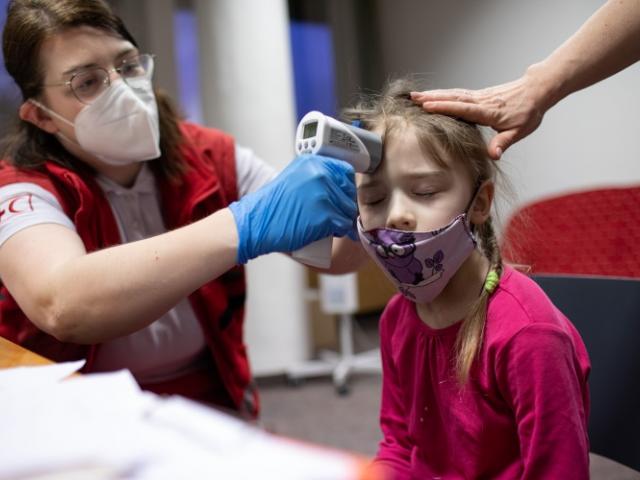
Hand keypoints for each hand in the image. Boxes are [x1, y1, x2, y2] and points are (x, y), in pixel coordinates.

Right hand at [228, 154, 356, 263]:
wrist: (255, 222)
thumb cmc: (272, 206)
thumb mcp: (293, 178)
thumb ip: (313, 176)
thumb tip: (339, 188)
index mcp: (313, 162)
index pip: (346, 171)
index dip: (347, 188)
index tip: (343, 198)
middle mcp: (320, 174)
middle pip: (349, 194)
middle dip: (346, 207)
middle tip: (337, 217)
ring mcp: (323, 195)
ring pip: (348, 211)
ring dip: (344, 221)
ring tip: (332, 226)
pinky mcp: (324, 216)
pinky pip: (343, 225)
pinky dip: (340, 231)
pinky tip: (333, 232)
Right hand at [410, 74, 547, 159]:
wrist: (537, 90)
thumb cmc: (528, 112)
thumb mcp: (519, 131)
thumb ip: (503, 143)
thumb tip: (493, 156)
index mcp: (489, 111)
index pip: (463, 109)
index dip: (445, 107)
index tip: (427, 106)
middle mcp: (481, 101)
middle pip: (453, 98)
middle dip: (432, 98)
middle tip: (413, 98)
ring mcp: (479, 96)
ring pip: (453, 94)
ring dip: (434, 94)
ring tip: (416, 95)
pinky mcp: (478, 95)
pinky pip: (457, 94)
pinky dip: (443, 94)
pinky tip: (433, 95)